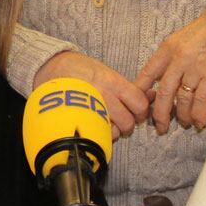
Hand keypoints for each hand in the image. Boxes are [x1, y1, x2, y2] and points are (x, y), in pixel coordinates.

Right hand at [34, 51, 150, 137]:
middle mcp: (103, 96)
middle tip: (124, 120)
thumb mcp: (107, 72)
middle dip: (129, 124)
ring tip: (110, 123)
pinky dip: (102, 135)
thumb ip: (129, 87)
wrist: (52, 69)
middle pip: (129, 121)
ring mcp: (90, 109)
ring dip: (115, 131)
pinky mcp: (79, 120)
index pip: (139, 103)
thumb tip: (152, 95)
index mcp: (112, 82)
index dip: (142, 110)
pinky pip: (98, 135)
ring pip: (114, 132)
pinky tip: (98, 126)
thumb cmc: (82, 70)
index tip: (137, 111)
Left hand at [134, 1, 205, 134]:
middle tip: (161, 127)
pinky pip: (202, 100)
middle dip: (160, 115)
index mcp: (167, 49)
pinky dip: (199, 114)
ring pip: (182, 100)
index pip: (147, 74)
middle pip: (163, 93)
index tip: (140, 107)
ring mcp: (195, 67)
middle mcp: (178, 58)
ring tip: (184, 123)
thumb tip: (161, 80)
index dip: (141, 94)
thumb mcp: (181, 38)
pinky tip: (199, 121)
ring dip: (182, 116)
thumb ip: (170, 58)